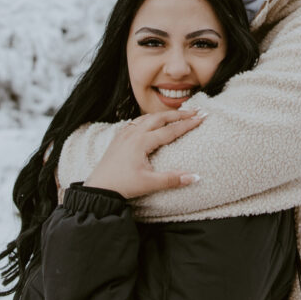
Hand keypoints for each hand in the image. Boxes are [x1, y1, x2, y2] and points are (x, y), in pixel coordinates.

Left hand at [83, 109, 204, 197]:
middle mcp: (134, 133)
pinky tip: (152, 121)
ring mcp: (125, 134)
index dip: (187, 124)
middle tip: (195, 111)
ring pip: (147, 117)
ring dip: (164, 114)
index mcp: (142, 141)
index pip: (170, 130)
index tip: (201, 118)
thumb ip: (172, 179)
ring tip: (177, 114)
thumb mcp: (149, 183)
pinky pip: (137, 122)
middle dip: (179, 114)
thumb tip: (195, 177)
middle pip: (160, 118)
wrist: (99, 188)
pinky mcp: (119, 138)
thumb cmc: (123, 185)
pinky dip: (149, 118)